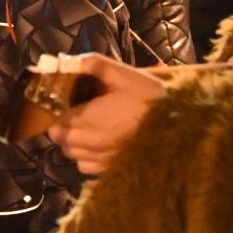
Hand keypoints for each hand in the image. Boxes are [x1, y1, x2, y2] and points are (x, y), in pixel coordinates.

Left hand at [47, 54, 165, 175]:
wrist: (178, 126)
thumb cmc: (149, 98)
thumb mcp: (123, 74)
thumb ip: (92, 65)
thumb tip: (65, 62)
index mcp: (89, 118)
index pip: (54, 122)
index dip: (54, 112)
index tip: (63, 102)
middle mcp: (90, 143)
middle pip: (59, 139)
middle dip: (62, 125)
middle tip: (75, 111)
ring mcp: (100, 159)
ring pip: (71, 153)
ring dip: (73, 140)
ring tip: (88, 126)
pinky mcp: (110, 170)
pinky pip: (86, 166)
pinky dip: (86, 155)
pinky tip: (100, 142)